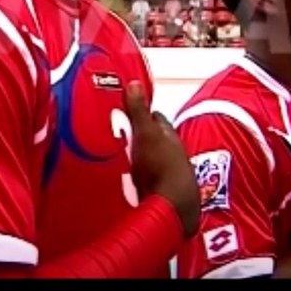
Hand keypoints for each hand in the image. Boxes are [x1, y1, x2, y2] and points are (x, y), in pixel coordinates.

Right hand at [124, 81, 199, 237]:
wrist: (170, 208)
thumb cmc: (161, 166)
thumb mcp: (145, 133)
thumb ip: (139, 110)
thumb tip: (135, 83)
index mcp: (170, 136)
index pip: (157, 118)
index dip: (144, 112)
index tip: (129, 109)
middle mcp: (172, 154)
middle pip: (154, 140)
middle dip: (139, 136)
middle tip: (119, 133)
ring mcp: (168, 175)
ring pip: (151, 161)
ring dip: (138, 158)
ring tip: (118, 157)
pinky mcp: (160, 193)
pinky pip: (146, 180)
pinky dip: (137, 177)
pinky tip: (126, 181)